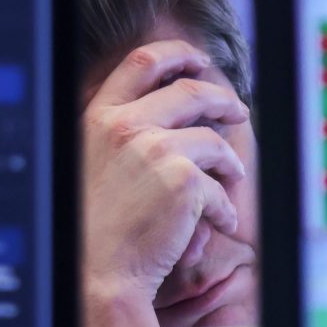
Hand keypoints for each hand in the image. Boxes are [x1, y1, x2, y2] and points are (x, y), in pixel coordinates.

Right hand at [80, 40, 248, 326]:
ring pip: (212, 140)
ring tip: (233, 176)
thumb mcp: (88, 163)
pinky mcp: (184, 181)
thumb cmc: (89, 230)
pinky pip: (219, 187)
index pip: (142, 62)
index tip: (198, 61)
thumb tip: (160, 119)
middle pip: (190, 91)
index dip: (177, 55)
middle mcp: (126, 126)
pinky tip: (219, 222)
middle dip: (222, 98)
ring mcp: (156, 150)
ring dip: (230, 160)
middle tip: (238, 110)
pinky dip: (224, 207)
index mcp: (98, 117)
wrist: (94, 272)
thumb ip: (117, 135)